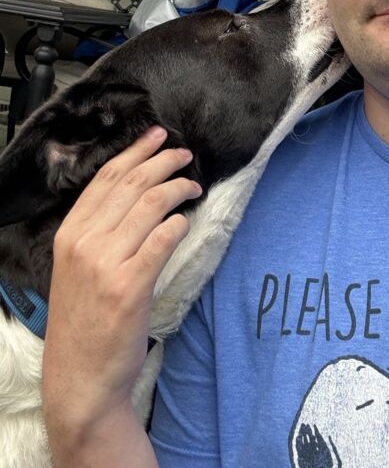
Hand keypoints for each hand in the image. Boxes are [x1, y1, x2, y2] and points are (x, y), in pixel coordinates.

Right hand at [42, 126, 201, 448]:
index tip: (158, 135)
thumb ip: (100, 231)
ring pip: (151, 204)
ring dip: (178, 188)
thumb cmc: (85, 321)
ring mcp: (106, 264)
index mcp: (70, 233)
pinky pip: (163, 239)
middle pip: (132, 183)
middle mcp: (84, 242)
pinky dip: (179, 224)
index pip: (106, 178)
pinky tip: (187, 222)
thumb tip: (138, 194)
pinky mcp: (130, 286)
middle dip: (164, 161)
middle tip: (186, 155)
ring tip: (193, 186)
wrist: (81, 378)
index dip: (135, 151)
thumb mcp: (78, 268)